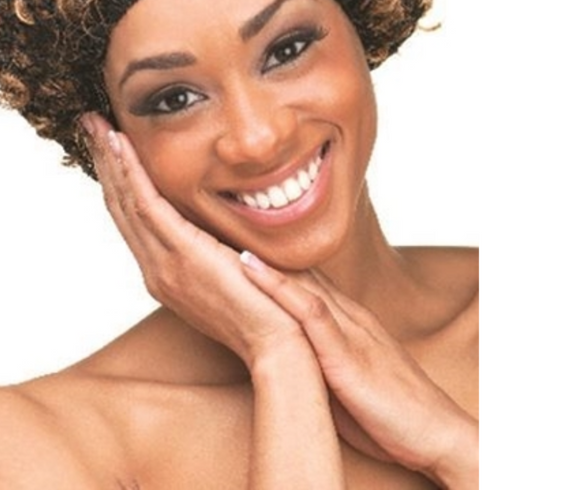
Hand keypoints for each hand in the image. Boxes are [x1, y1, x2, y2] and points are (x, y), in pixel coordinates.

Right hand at [81, 114, 306, 367]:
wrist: (279, 347)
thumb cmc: (269, 309)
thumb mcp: (236, 271)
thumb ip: (221, 246)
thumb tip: (226, 223)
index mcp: (167, 272)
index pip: (133, 217)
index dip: (118, 179)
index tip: (108, 145)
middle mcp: (156, 269)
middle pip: (120, 205)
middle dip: (104, 162)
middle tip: (89, 124)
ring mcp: (165, 264)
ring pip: (126, 200)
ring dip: (109, 158)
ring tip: (94, 124)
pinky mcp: (183, 254)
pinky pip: (145, 202)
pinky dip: (129, 170)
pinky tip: (118, 143)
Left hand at [241, 255, 480, 483]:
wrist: (435, 431)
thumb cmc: (387, 408)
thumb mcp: (344, 373)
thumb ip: (318, 355)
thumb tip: (286, 352)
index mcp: (344, 319)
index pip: (303, 280)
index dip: (269, 261)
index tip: (235, 244)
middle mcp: (344, 314)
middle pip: (297, 272)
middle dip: (260, 250)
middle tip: (221, 224)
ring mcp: (346, 330)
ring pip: (298, 281)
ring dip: (261, 257)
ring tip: (223, 235)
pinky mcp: (346, 355)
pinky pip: (308, 312)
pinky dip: (278, 287)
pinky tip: (251, 268)